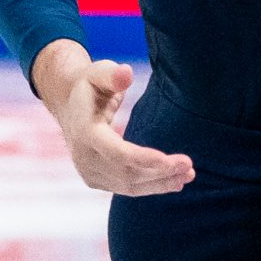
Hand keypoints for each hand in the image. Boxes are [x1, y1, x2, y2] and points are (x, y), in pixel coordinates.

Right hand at [32, 43, 194, 194]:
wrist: (71, 106)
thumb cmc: (91, 86)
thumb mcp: (98, 72)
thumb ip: (112, 74)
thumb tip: (126, 73)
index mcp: (85, 132)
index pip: (118, 153)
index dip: (146, 159)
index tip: (173, 161)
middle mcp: (84, 157)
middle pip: (128, 173)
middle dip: (161, 173)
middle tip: (189, 167)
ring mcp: (89, 172)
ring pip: (130, 186)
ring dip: (161, 184)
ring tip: (188, 175)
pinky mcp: (96, 180)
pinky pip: (127, 188)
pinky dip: (151, 187)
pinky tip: (174, 182)